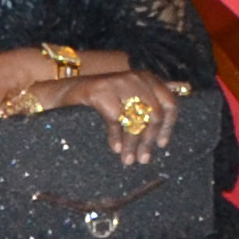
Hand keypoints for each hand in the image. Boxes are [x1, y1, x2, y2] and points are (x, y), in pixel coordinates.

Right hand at [63, 67, 177, 164]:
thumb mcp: (129, 96)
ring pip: (135, 118)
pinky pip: (116, 119)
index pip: (169, 103)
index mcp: (148, 79)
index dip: (167, 126)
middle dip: (148, 140)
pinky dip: (116, 137)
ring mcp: (119, 83)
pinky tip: (115, 148)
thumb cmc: (103, 98)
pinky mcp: (101, 91)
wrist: (68, 90)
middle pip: (154, 113)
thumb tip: (168, 126)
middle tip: (142, 159)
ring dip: (132, 144)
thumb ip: (149, 104)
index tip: (161, 145)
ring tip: (128, 160)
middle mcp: (136, 78)